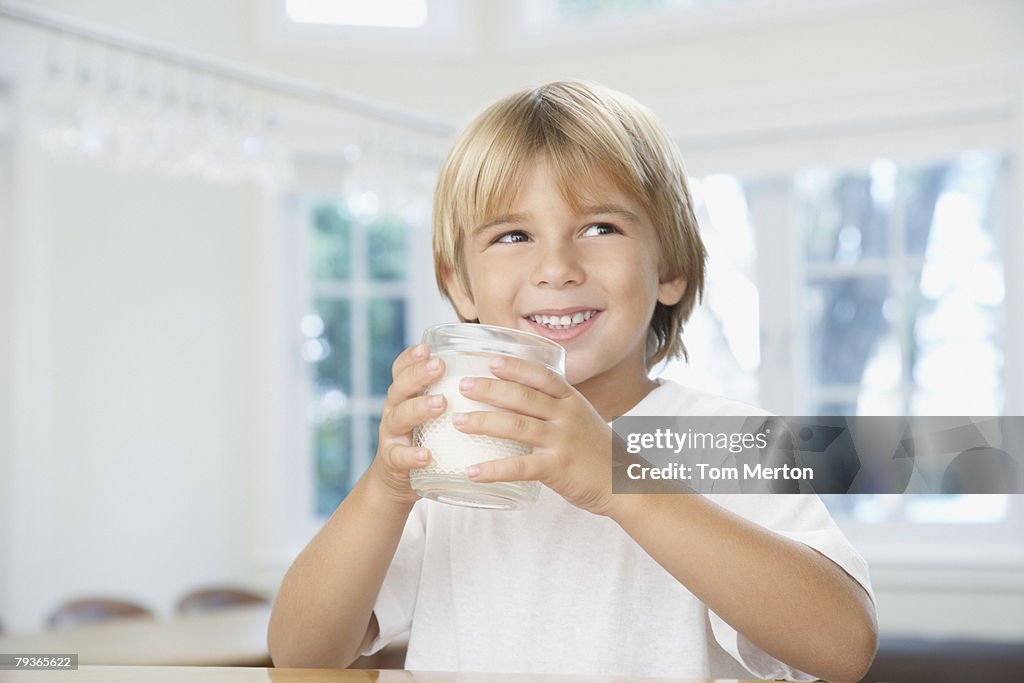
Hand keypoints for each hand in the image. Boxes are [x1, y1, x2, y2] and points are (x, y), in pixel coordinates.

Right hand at [366, 344, 446, 505]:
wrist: (398, 480)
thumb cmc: (426, 438)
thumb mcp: (434, 413)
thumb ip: (454, 394)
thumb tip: (497, 371)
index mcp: (406, 395)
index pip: (402, 369)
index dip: (411, 357)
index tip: (427, 348)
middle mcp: (394, 410)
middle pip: (400, 386)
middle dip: (419, 375)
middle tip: (439, 366)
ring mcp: (392, 435)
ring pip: (400, 417)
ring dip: (420, 408)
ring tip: (441, 404)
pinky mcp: (393, 462)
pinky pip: (399, 456)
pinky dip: (411, 455)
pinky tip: (426, 455)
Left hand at [452, 355, 616, 515]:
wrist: (626, 484)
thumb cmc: (597, 452)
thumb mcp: (581, 420)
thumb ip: (554, 409)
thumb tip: (516, 399)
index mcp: (572, 401)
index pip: (542, 376)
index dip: (516, 367)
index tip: (492, 360)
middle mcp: (567, 416)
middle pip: (523, 397)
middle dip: (490, 389)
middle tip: (463, 386)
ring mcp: (562, 442)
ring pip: (517, 427)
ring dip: (484, 422)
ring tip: (458, 422)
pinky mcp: (558, 469)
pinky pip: (520, 467)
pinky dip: (494, 469)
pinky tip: (473, 471)